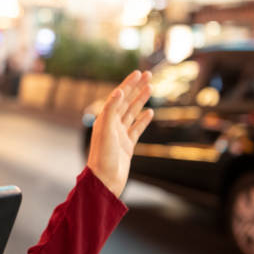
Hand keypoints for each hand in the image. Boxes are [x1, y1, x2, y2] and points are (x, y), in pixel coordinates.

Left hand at [86, 70, 153, 197]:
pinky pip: (136, 129)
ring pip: (132, 113)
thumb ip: (111, 110)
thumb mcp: (106, 130)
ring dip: (141, 100)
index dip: (129, 84)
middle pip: (126, 102)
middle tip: (148, 74)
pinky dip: (143, 120)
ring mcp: (120, 135)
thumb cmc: (103, 156)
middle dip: (137, 88)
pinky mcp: (127, 146)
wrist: (105, 181)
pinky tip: (150, 112)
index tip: (139, 73)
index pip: (118, 96)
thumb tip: (119, 90)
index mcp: (105, 119)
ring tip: (150, 88)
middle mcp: (112, 125)